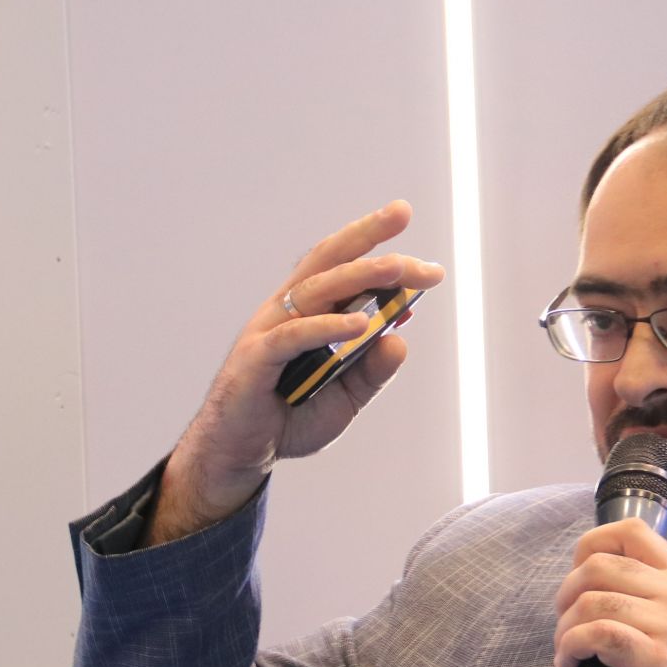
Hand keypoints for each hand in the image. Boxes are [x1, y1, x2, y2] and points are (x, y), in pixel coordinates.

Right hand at [149, 201, 444, 544]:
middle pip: (329, 262)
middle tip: (403, 213)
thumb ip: (371, 370)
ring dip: (359, 275)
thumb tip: (400, 338)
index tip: (425, 258)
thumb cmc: (288, 419)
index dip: (377, 250)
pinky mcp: (256, 358)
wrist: (241, 454)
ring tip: (397, 267)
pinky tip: (361, 323)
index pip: (344, 269)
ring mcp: (269, 330)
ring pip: (316, 290)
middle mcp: (287, 311)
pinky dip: (328, 327)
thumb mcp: (345, 397)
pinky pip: (295, 335)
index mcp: (308, 313)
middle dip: (367, 235)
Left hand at [553, 519, 666, 666]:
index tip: (578, 574)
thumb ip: (657, 596)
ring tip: (567, 650)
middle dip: (566, 594)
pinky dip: (571, 647)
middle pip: (598, 566)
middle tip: (565, 622)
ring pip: (591, 602)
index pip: (632, 531)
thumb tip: (597, 590)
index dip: (591, 544)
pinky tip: (570, 664)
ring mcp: (666, 624)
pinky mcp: (653, 658)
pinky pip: (597, 634)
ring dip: (564, 628)